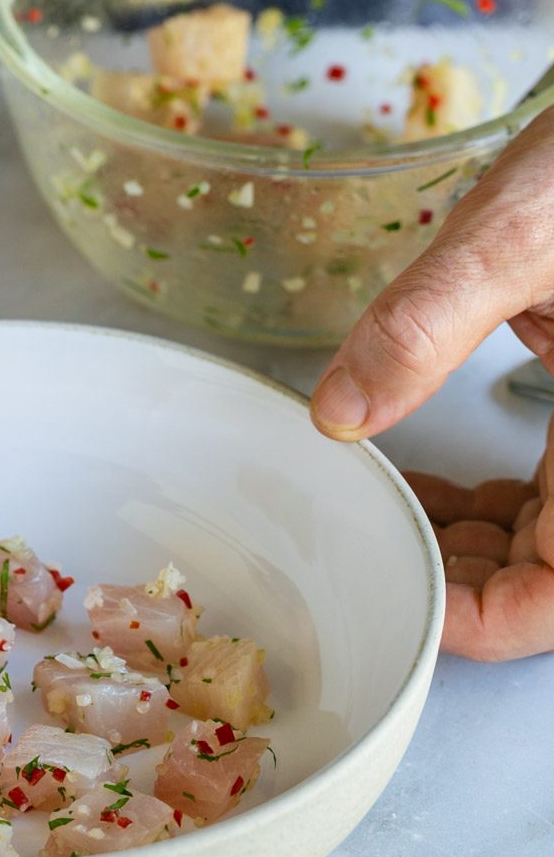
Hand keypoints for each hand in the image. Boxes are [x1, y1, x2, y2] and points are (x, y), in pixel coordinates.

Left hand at [308, 108, 553, 658]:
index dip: (489, 622)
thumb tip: (338, 412)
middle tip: (373, 551)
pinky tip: (436, 487)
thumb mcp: (518, 234)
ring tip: (389, 519)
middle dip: (466, 583)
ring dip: (477, 549)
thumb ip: (425, 324)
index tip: (402, 600)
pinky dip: (500, 508)